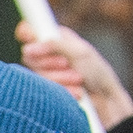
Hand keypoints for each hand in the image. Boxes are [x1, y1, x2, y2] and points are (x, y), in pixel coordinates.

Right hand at [16, 19, 132, 131]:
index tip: (28, 39)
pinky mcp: (46, 89)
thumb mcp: (79, 52)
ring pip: (36, 74)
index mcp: (56, 39)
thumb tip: (28, 48)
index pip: (31, 32)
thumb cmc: (97, 72)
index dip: (27, 34)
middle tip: (67, 64)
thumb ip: (54, 45)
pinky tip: (75, 91)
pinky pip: (41, 89)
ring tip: (78, 80)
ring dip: (59, 79)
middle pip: (29, 56)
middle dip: (49, 63)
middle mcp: (47, 55)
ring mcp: (45, 73)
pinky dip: (60, 90)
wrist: (105, 100)